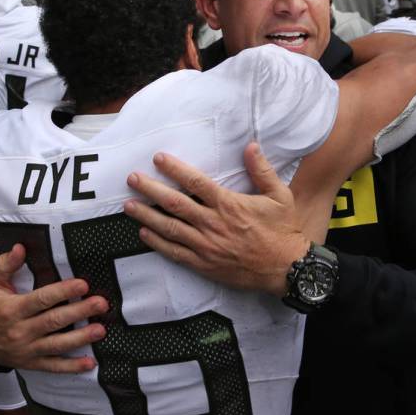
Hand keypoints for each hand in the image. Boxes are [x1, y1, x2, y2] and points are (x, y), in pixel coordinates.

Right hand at [0, 244, 108, 371]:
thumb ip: (4, 265)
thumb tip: (20, 248)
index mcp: (12, 310)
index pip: (41, 300)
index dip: (62, 292)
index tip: (83, 284)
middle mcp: (20, 331)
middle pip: (54, 321)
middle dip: (79, 312)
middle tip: (101, 304)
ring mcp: (27, 350)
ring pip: (57, 345)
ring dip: (81, 338)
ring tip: (101, 330)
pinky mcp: (31, 363)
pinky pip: (53, 367)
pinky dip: (72, 366)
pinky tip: (90, 363)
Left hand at [124, 143, 309, 296]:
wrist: (287, 269)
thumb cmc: (283, 231)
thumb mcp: (280, 196)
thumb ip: (262, 170)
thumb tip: (251, 145)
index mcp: (229, 204)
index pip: (196, 182)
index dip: (175, 169)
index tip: (158, 158)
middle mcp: (213, 224)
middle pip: (175, 204)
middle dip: (150, 189)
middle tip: (132, 179)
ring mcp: (207, 246)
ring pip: (170, 228)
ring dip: (146, 215)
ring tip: (128, 205)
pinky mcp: (205, 265)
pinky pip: (175, 253)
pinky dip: (157, 243)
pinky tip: (143, 233)